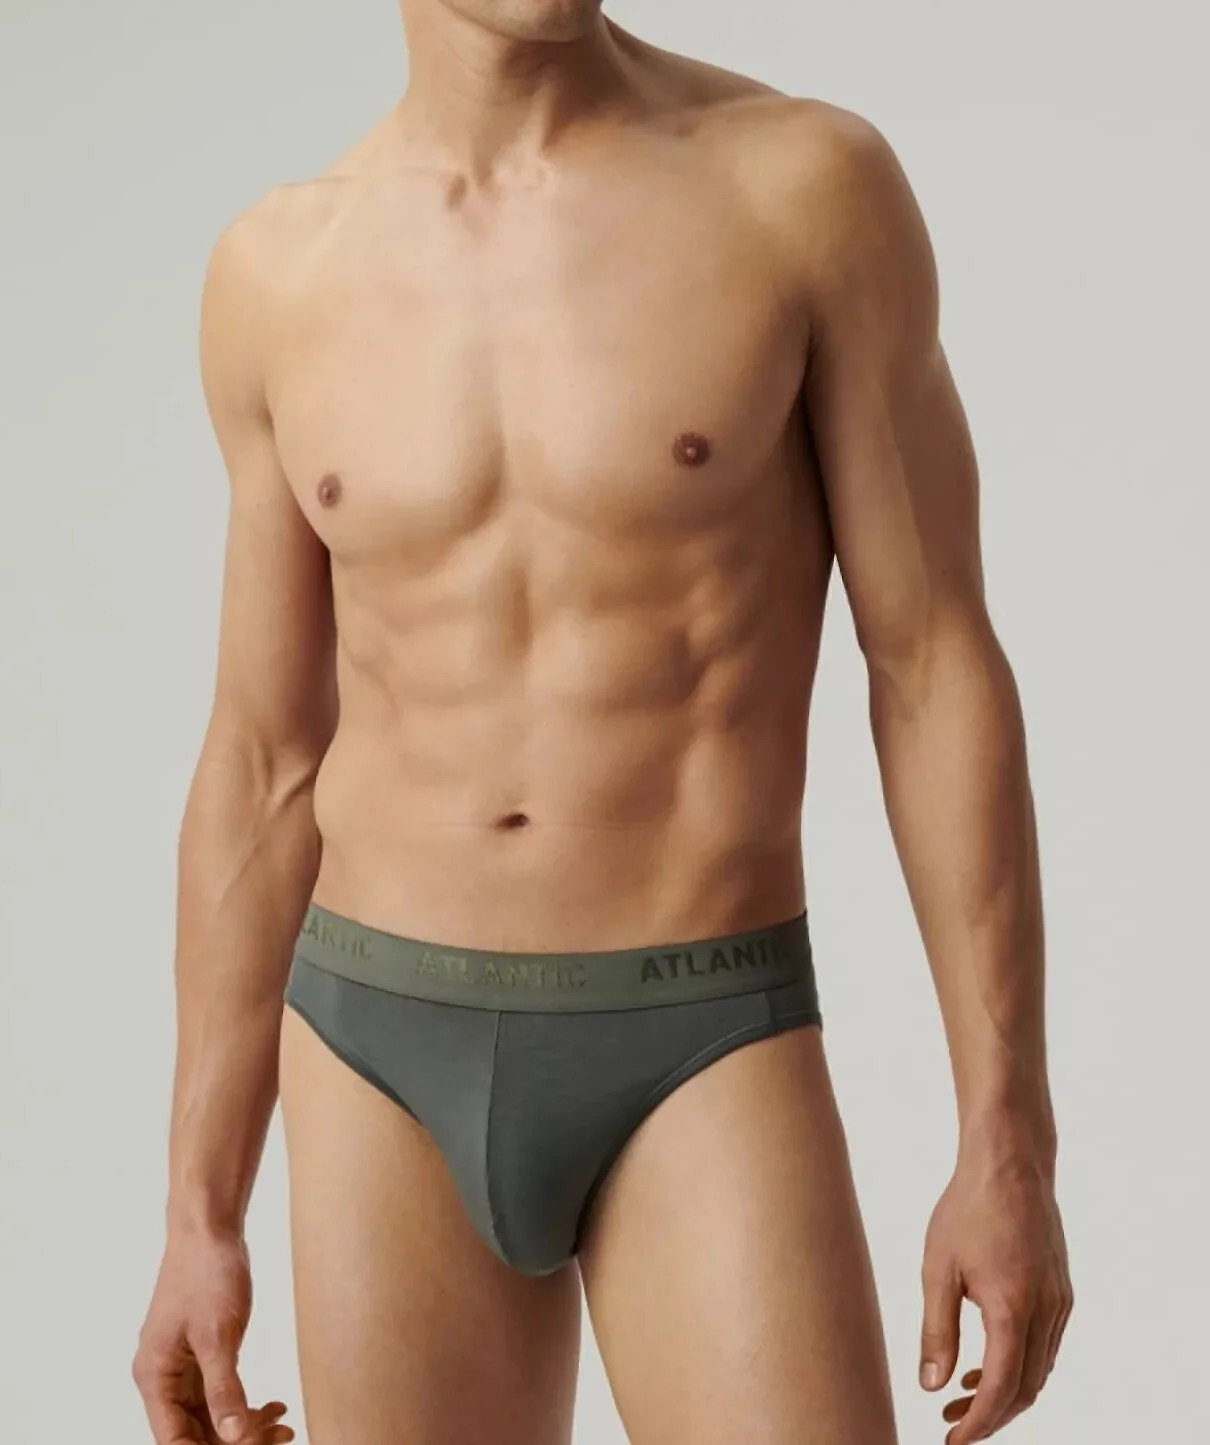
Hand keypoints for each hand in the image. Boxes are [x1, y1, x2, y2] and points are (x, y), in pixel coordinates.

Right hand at [133, 1227, 293, 1444]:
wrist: (209, 1230)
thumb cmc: (207, 1274)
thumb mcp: (219, 1335)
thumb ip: (224, 1389)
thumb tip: (233, 1438)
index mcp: (155, 1378)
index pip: (174, 1440)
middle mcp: (162, 1379)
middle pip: (194, 1434)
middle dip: (236, 1442)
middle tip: (280, 1437)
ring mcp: (181, 1368)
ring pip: (209, 1418)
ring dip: (244, 1428)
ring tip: (284, 1427)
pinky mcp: (200, 1356)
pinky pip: (218, 1396)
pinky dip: (244, 1406)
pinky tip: (274, 1405)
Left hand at [919, 1144, 1071, 1441]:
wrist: (1009, 1164)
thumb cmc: (967, 1208)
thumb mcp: (938, 1268)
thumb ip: (936, 1330)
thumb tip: (931, 1386)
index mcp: (1013, 1307)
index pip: (1002, 1388)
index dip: (979, 1424)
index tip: (952, 1440)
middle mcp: (1047, 1311)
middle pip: (1026, 1389)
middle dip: (990, 1416)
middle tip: (950, 1425)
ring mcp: (1060, 1302)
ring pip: (1039, 1371)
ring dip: (1005, 1393)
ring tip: (960, 1397)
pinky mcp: (1062, 1291)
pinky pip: (1045, 1346)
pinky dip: (1020, 1365)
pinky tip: (988, 1361)